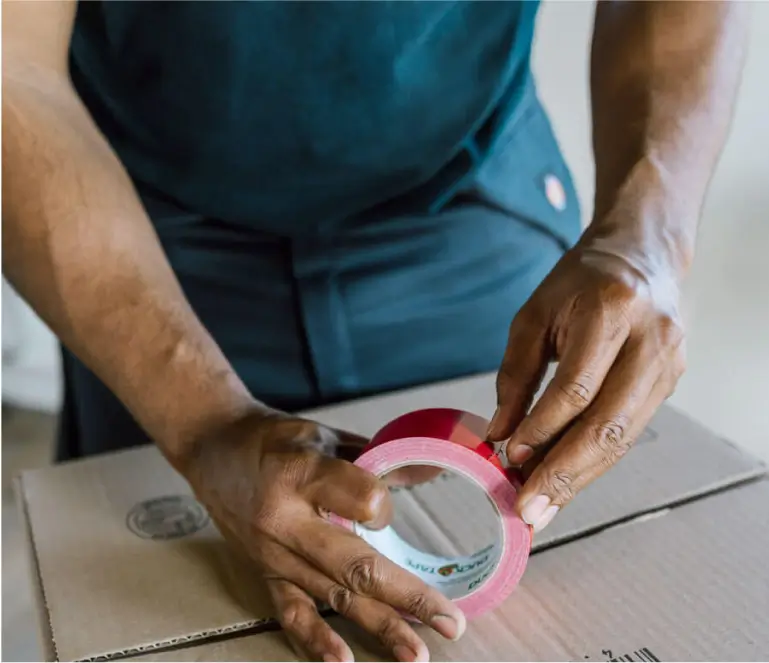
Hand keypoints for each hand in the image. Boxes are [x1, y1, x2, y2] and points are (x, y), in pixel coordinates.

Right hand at [181, 410, 464, 662]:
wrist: (211, 447)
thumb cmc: (272, 437)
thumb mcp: (322, 434)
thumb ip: (370, 458)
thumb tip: (423, 473)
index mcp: (303, 473)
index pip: (363, 500)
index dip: (387, 506)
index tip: (389, 504)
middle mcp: (286, 520)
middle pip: (356, 565)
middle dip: (408, 597)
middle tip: (449, 621)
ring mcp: (273, 553)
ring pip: (332, 596)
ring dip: (378, 626)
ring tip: (416, 652)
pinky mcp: (263, 572)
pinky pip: (291, 612)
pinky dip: (315, 641)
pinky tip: (342, 661)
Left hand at [488, 239, 685, 531]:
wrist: (642, 257)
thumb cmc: (579, 283)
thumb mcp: (534, 316)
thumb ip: (516, 375)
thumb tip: (499, 435)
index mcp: (611, 311)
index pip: (577, 387)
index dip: (542, 427)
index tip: (510, 457)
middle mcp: (650, 341)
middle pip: (607, 424)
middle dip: (563, 473)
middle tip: (528, 510)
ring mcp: (667, 365)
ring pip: (622, 438)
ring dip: (579, 478)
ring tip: (542, 508)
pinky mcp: (670, 383)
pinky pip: (628, 432)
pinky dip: (594, 461)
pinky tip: (566, 481)